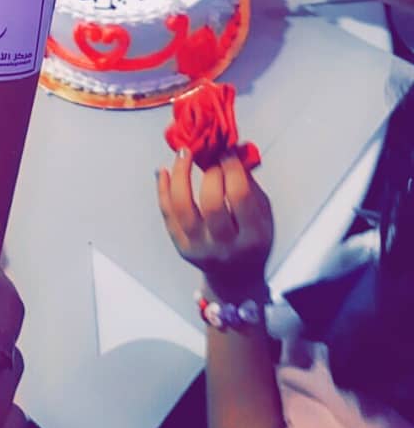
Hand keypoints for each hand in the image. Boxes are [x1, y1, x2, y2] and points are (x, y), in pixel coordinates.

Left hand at [157, 149, 272, 300]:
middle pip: (211, 203)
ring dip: (181, 175)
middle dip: (210, 173)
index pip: (240, 196)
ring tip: (184, 153)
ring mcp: (199, 248)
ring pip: (182, 207)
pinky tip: (164, 171)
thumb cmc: (252, 239)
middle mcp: (225, 246)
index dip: (232, 168)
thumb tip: (231, 149)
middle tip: (210, 156)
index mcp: (252, 236)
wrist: (236, 278)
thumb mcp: (263, 215)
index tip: (227, 151)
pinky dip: (163, 190)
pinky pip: (168, 214)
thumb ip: (249, 184)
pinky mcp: (181, 247)